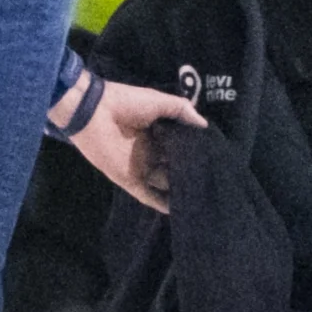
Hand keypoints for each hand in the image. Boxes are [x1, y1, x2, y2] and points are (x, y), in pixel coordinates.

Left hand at [68, 81, 200, 213]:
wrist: (95, 112)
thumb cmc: (126, 103)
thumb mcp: (159, 101)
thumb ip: (183, 111)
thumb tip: (205, 126)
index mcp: (159, 132)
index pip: (182, 146)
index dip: (197, 152)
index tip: (216, 159)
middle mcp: (152, 152)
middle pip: (176, 167)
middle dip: (191, 173)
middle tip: (213, 182)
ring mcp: (142, 167)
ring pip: (165, 183)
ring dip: (180, 190)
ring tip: (203, 198)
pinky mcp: (131, 180)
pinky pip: (149, 196)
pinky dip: (162, 204)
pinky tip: (179, 210)